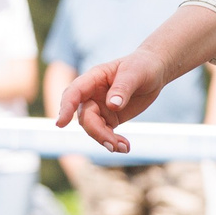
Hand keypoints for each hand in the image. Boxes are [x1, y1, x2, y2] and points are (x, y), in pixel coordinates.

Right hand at [55, 49, 171, 151]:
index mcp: (93, 79)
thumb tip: (112, 106)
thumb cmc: (142, 66)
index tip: (61, 123)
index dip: (66, 108)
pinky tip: (126, 147)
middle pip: (85, 116)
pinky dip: (114, 141)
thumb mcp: (135, 73)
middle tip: (113, 145)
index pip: (73, 93)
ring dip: (105, 140)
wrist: (154, 72)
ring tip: (124, 148)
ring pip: (93, 128)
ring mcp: (99, 107)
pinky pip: (106, 133)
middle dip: (96, 132)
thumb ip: (122, 88)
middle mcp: (91, 94)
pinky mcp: (110, 118)